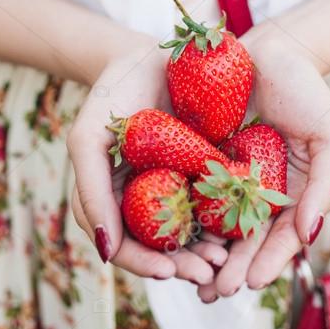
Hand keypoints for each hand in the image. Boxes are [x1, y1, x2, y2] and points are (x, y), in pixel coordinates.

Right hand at [67, 39, 227, 283]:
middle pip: (160, 245)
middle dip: (182, 264)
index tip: (165, 271)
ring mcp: (175, 184)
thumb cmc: (111, 92)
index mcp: (113, 197)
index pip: (122, 243)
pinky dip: (225, 219)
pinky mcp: (205, 168)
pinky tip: (241, 227)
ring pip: (190, 230)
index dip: (142, 262)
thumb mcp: (89, 137)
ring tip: (226, 260)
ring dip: (206, 250)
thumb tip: (105, 251)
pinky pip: (215, 201)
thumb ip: (91, 190)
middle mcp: (145, 197)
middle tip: (207, 274)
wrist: (149, 54)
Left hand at [196, 27, 329, 300]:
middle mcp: (255, 189)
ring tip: (193, 279)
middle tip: (214, 292)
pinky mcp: (198, 152)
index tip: (253, 281)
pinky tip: (172, 234)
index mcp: (288, 191)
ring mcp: (226, 172)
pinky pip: (190, 186)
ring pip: (215, 221)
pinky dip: (184, 213)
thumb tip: (309, 233)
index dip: (268, 260)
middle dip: (230, 268)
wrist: (272, 47)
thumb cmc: (307, 90)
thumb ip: (325, 183)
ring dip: (204, 253)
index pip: (280, 236)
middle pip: (243, 238)